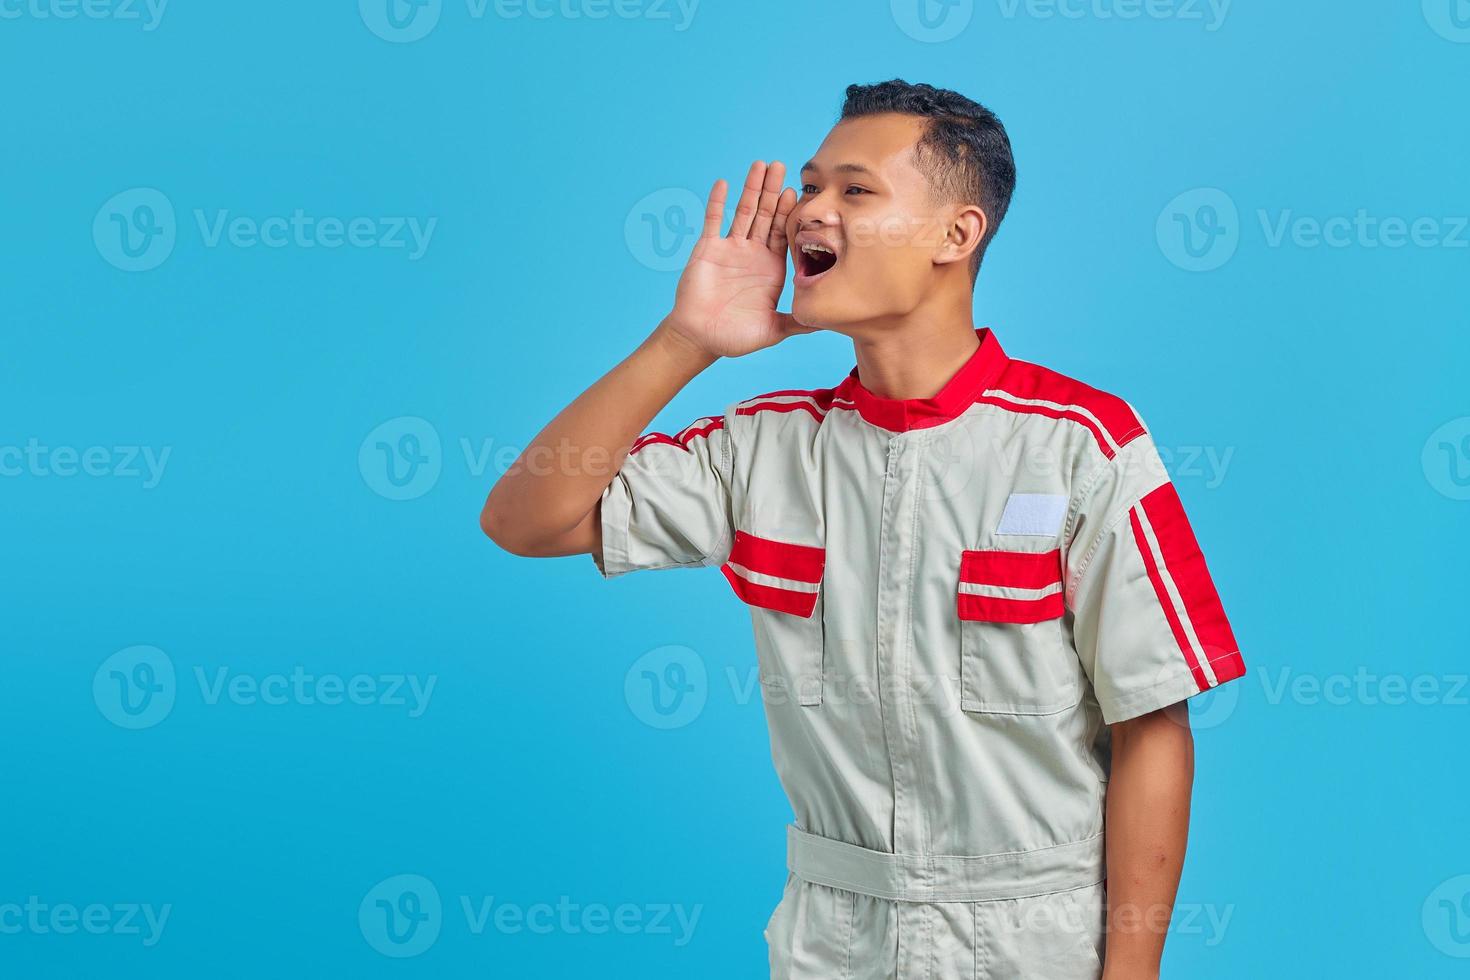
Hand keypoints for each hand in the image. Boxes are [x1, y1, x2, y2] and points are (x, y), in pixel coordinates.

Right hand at [662, 160, 815, 357]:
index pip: (784, 233)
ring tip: (760, 165)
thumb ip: (798, 323)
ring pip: (743, 212)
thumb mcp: (773, 330)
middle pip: (766, 215)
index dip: (791, 213)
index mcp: (771, 267)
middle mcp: (753, 253)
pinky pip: (713, 221)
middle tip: (782, 165)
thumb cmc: (735, 337)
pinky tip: (724, 183)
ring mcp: (730, 248)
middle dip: (774, 191)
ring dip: (751, 189)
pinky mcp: (708, 249)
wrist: (700, 339)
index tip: (799, 193)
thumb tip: (827, 323)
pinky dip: (718, 202)